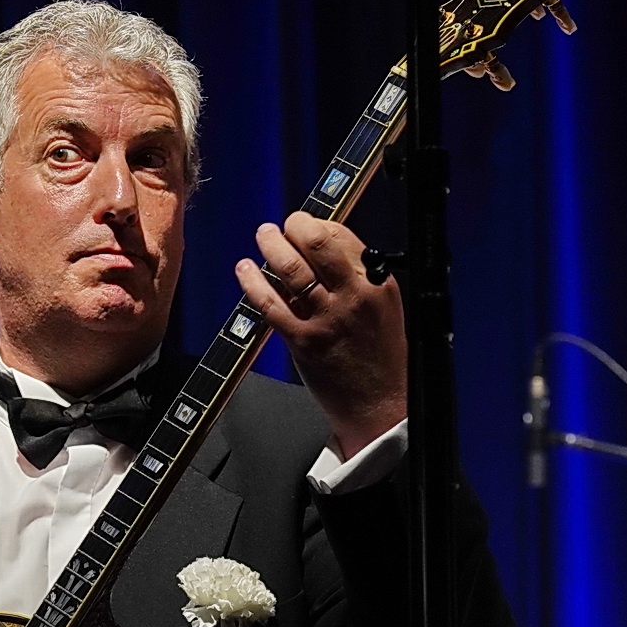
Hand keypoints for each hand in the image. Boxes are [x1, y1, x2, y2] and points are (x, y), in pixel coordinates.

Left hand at [236, 212, 405, 458]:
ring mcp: (327, 318)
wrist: (379, 403)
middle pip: (317, 244)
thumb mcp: (382, 306)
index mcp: (378, 282)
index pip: (342, 236)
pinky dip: (253, 283)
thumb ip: (356, 277)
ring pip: (291, 270)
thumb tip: (320, 248)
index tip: (304, 224)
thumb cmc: (379, 354)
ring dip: (271, 246)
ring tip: (264, 235)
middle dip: (294, 226)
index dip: (317, 223)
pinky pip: (270, 304)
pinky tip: (245, 270)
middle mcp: (353, 296)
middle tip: (283, 225)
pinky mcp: (303, 341)